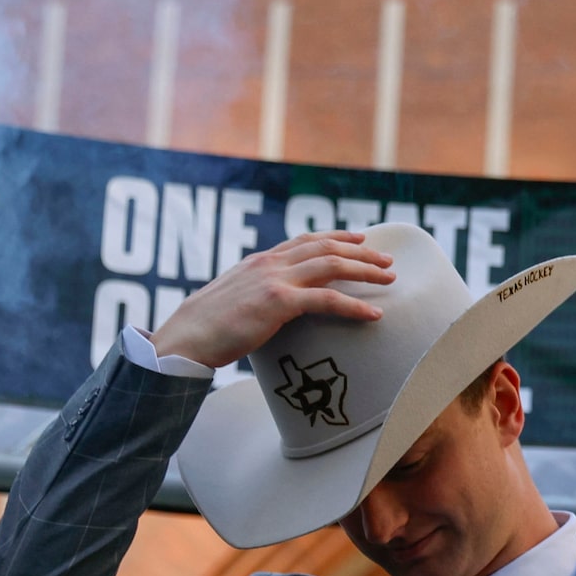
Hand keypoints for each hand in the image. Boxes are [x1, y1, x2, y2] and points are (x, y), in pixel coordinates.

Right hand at [150, 230, 395, 369]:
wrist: (185, 338)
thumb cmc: (207, 328)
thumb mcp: (233, 300)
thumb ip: (255, 295)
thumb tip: (269, 306)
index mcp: (259, 261)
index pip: (303, 240)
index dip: (334, 237)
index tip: (359, 240)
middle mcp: (269, 263)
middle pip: (325, 248)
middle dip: (361, 252)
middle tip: (386, 260)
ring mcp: (274, 280)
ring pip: (332, 266)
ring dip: (366, 270)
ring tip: (390, 278)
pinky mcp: (278, 302)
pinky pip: (328, 300)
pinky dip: (355, 305)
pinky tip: (374, 314)